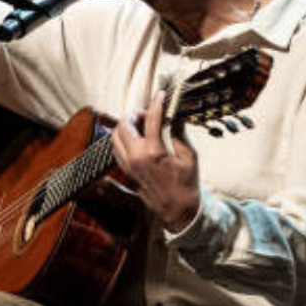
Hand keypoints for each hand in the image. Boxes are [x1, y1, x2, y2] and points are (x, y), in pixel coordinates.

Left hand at [111, 91, 201, 231]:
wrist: (178, 209)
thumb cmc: (187, 184)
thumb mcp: (189, 156)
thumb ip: (179, 133)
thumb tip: (176, 114)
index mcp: (153, 152)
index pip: (151, 120)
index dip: (156, 104)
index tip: (161, 95)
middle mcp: (136, 158)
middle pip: (125, 124)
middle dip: (136, 113)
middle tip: (148, 112)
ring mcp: (129, 165)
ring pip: (116, 136)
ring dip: (126, 125)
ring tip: (141, 124)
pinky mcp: (127, 171)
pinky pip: (116, 149)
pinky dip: (123, 139)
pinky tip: (136, 137)